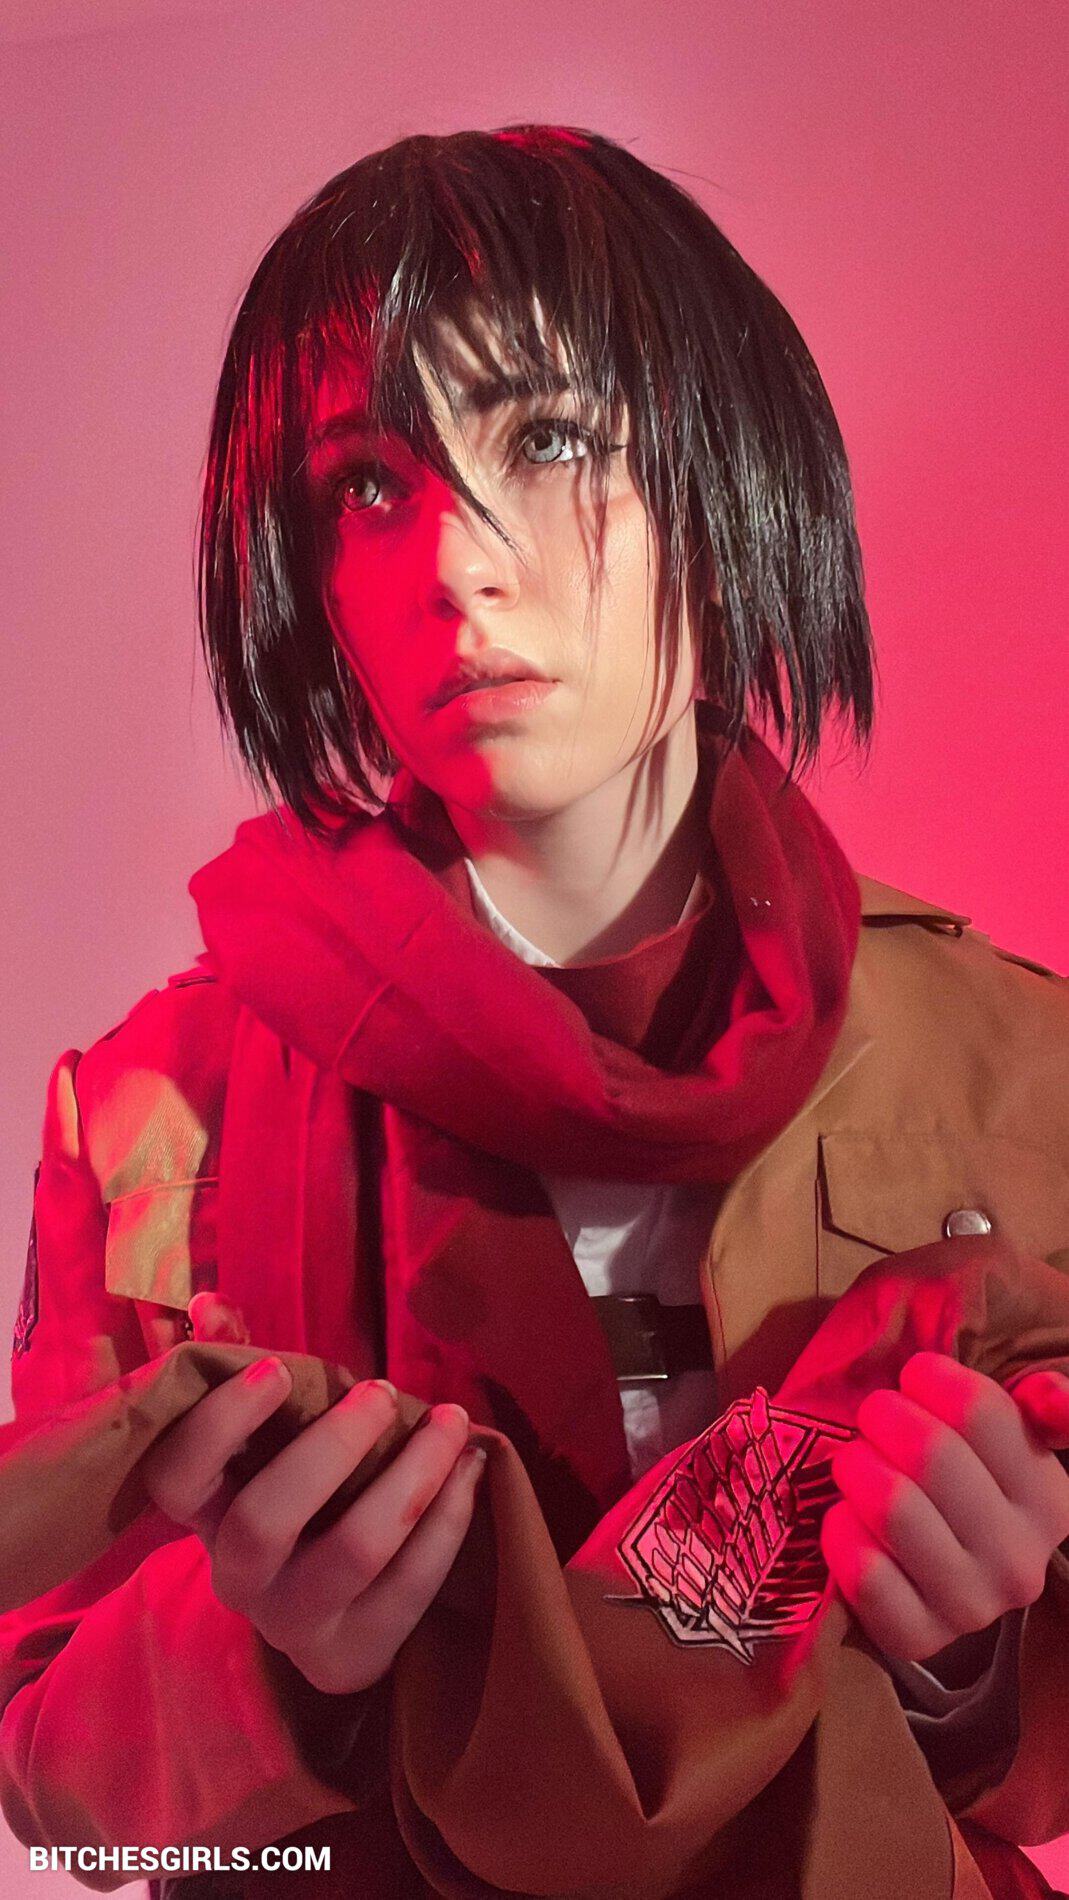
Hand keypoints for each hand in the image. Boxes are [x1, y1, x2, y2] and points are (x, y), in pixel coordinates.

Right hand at [139, 1357, 486, 1693]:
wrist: (331, 1613)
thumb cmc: (297, 1494)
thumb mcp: (264, 1439)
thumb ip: (238, 1366)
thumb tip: (210, 1301)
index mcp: (205, 1516)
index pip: (177, 1478)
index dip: (219, 1424)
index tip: (276, 1369)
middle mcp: (238, 1576)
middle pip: (265, 1520)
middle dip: (333, 1446)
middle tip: (383, 1390)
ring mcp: (296, 1623)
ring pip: (353, 1551)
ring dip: (412, 1477)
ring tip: (450, 1423)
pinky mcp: (356, 1653)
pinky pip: (411, 1585)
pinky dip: (449, 1521)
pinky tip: (472, 1471)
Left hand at [820, 1352, 1068, 1661]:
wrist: (941, 1582)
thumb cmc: (970, 1486)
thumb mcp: (1014, 1443)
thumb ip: (1042, 1406)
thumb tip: (1052, 1395)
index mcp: (1049, 1501)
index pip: (981, 1410)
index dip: (932, 1378)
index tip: (915, 1377)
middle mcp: (1018, 1560)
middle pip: (931, 1451)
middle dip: (885, 1415)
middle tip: (874, 1415)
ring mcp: (969, 1605)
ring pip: (894, 1505)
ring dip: (857, 1465)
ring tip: (855, 1460)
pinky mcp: (914, 1636)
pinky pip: (862, 1567)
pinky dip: (841, 1529)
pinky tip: (846, 1515)